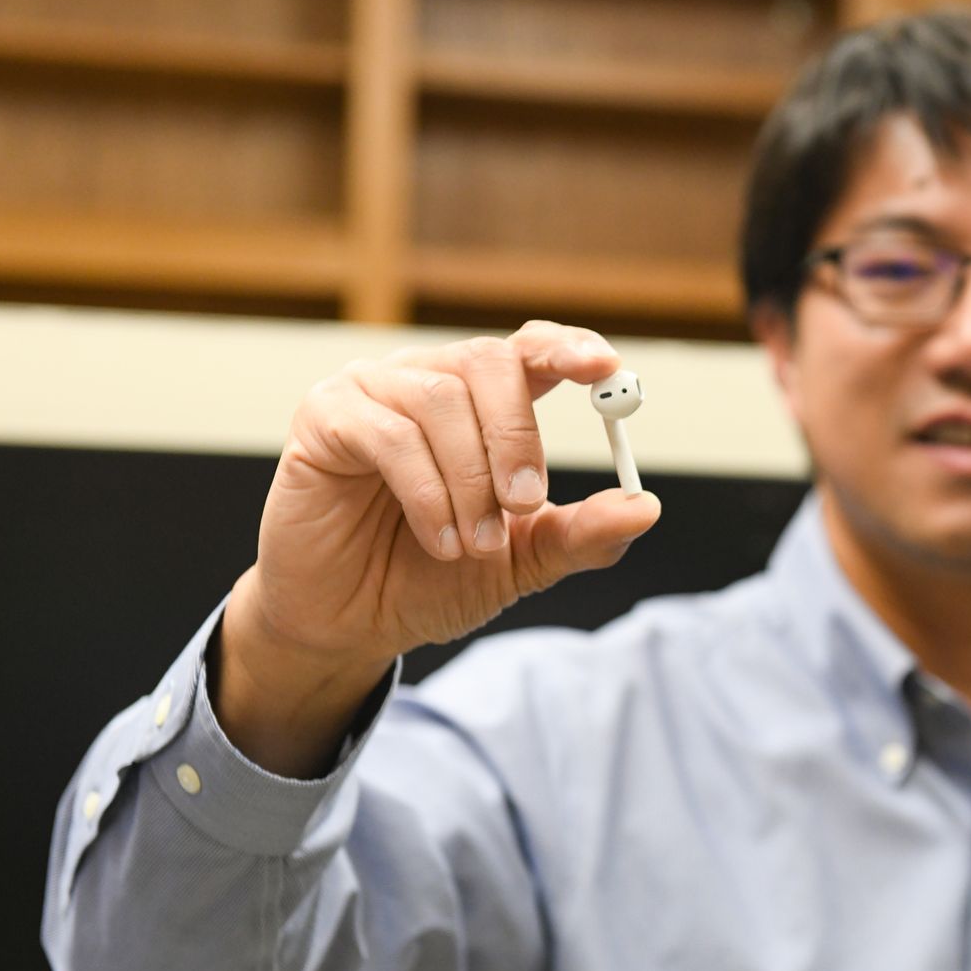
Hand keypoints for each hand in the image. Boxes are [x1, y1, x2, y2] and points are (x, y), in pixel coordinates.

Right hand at [218, 321, 659, 774]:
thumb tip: (645, 508)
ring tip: (474, 541)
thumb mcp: (523, 561)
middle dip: (517, 437)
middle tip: (526, 505)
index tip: (606, 370)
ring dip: (470, 480)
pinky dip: (426, 492)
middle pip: (489, 363)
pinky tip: (438, 540)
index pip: (530, 349)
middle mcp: (428, 380)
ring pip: (441, 401)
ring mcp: (372, 391)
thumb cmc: (433, 578)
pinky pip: (389, 434)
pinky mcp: (325, 418)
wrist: (351, 623)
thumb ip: (582, 534)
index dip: (569, 348)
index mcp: (482, 401)